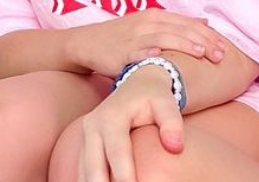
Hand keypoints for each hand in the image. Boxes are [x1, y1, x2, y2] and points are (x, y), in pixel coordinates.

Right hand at [78, 10, 226, 75]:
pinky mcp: (122, 52)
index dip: (208, 34)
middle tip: (220, 55)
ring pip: (164, 38)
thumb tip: (205, 22)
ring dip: (184, 45)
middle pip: (181, 29)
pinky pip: (138, 52)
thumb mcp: (149, 25)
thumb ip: (176, 25)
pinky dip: (151, 54)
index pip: (188, 23)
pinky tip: (163, 58)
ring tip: (201, 53)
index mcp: (156, 16)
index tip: (225, 48)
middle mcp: (147, 23)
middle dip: (203, 41)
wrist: (86, 43)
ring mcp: (134, 37)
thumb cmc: (121, 37)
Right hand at [78, 67, 184, 181]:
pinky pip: (83, 171)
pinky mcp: (84, 147)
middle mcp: (93, 127)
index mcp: (112, 117)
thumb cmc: (153, 97)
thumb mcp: (166, 103)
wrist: (137, 85)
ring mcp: (85, 137)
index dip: (123, 174)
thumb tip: (175, 147)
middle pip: (93, 166)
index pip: (117, 151)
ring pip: (84, 172)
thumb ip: (172, 123)